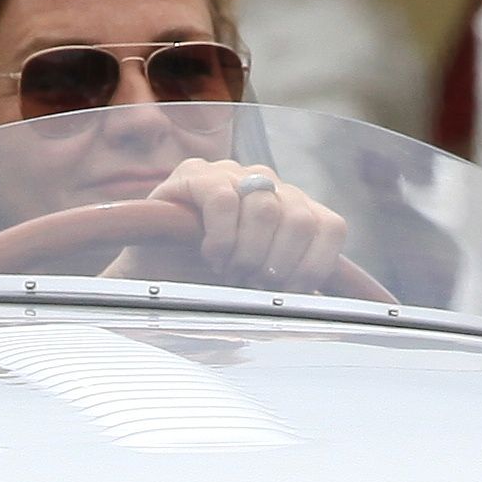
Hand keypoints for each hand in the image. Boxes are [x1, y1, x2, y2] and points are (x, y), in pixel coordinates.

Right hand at [149, 157, 347, 289]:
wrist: (152, 280)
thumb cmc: (208, 284)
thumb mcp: (260, 289)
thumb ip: (292, 287)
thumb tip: (317, 307)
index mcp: (292, 209)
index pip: (330, 227)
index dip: (314, 266)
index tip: (286, 292)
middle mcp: (268, 184)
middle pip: (300, 220)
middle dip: (276, 264)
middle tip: (250, 283)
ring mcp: (232, 174)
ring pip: (266, 208)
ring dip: (247, 253)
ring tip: (228, 271)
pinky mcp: (195, 174)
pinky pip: (223, 198)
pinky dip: (221, 236)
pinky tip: (211, 255)